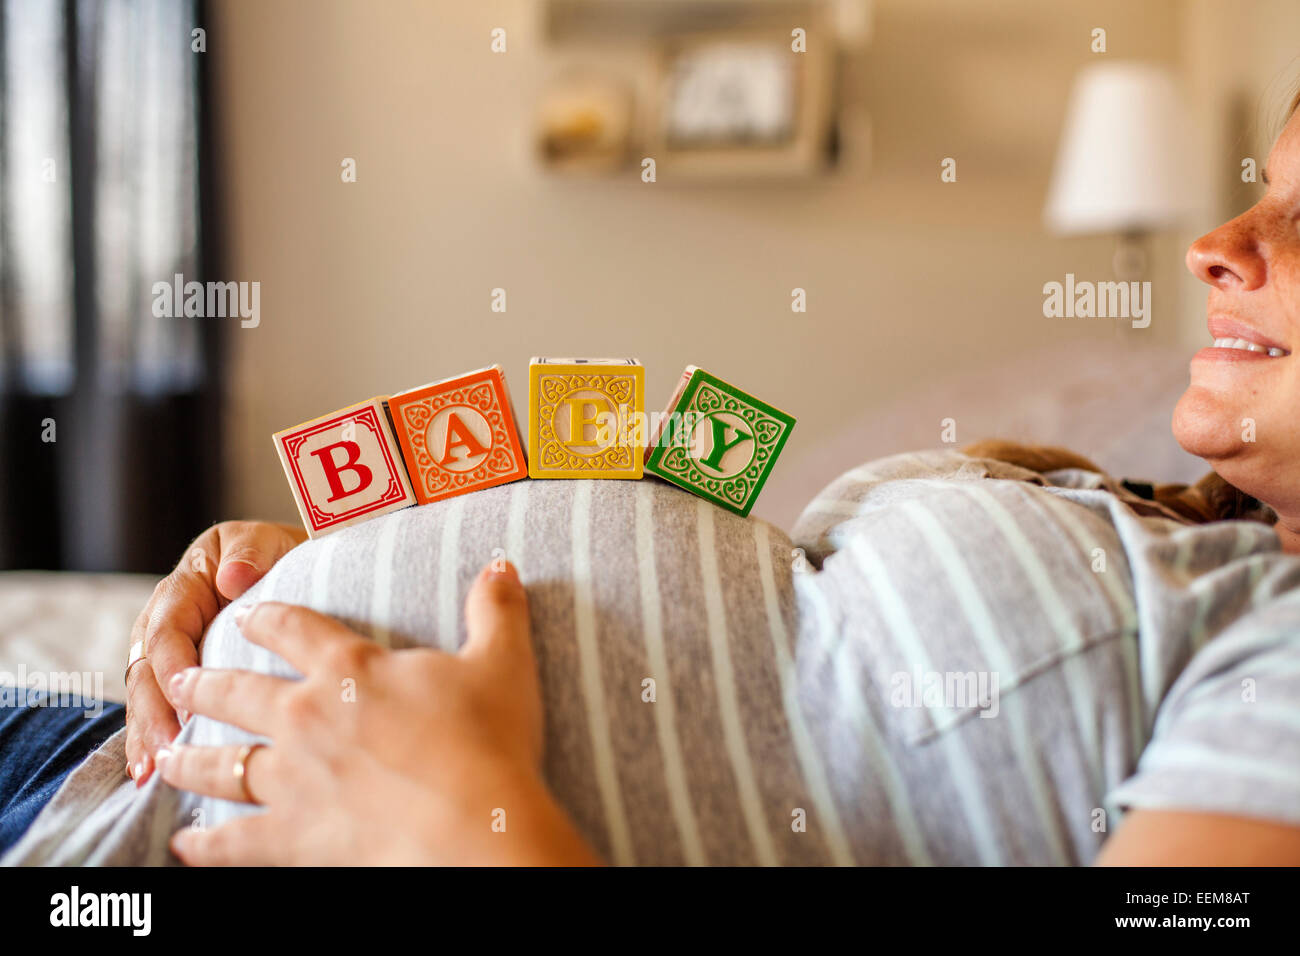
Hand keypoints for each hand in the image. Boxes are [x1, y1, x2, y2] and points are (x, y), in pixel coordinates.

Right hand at [125, 521, 305, 786]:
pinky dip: (154, 738)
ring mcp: (173, 651)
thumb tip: (232, 576)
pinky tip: (150, 773)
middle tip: (167, 746)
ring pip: (148, 694)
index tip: (183, 691)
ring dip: (147, 732)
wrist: (305, 568)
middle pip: (148, 667)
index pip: (168, 627)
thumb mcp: (271, 541)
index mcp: (187, 584)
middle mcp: (169, 618)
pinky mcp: (184, 679)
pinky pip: (162, 708)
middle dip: (153, 708)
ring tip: (151, 770)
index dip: (172, 660)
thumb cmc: (289, 555)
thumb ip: (251, 552)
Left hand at [157, 562, 600, 865]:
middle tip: (180, 678)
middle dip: (206, 684)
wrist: (472, 823)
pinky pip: (235, 841)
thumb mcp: (502, 662)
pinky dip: (206, 844)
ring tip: (167, 755)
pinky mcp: (292, 836)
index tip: (247, 614)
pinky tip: (185, 844)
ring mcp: (292, 779)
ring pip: (224, 764)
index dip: (269, 617)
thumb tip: (502, 564)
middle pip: (240, 693)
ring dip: (191, 757)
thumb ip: (496, 609)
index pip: (295, 629)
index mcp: (350, 670)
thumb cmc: (488, 741)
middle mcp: (307, 717)